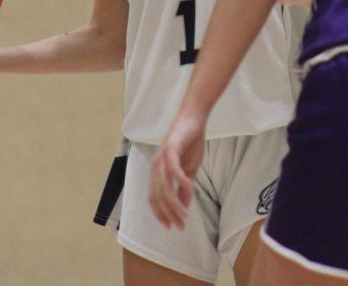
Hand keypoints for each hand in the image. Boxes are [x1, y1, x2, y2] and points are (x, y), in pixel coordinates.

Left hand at [148, 111, 206, 229]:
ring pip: (164, 186)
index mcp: (158, 172)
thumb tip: (184, 207)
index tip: (171, 227)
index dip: (161, 214)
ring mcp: (161, 158)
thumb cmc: (190, 144)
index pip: (154, 198)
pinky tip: (191, 189)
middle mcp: (156, 167)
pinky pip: (173, 169)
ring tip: (185, 213)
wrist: (193, 120)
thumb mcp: (189, 171)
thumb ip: (184, 189)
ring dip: (174, 203)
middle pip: (158, 196)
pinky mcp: (170, 149)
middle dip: (169, 213)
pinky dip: (180, 181)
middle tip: (180, 225)